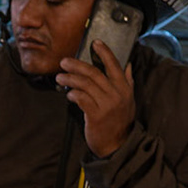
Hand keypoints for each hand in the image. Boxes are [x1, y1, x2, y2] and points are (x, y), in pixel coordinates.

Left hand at [56, 42, 136, 157]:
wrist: (117, 144)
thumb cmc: (119, 121)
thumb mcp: (128, 100)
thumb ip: (127, 81)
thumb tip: (127, 64)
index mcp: (124, 88)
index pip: (114, 65)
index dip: (104, 52)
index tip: (95, 43)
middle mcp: (116, 94)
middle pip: (94, 73)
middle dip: (76, 65)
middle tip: (64, 62)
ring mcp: (106, 104)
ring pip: (84, 84)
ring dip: (69, 79)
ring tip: (60, 77)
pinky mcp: (96, 115)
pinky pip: (81, 98)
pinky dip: (72, 94)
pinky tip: (68, 94)